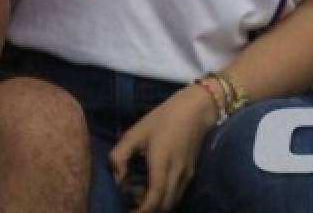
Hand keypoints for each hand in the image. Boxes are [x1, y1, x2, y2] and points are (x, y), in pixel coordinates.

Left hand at [109, 84, 218, 212]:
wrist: (196, 110)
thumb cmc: (163, 119)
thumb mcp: (136, 132)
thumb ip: (120, 155)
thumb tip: (116, 178)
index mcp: (162, 165)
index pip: (154, 200)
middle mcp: (177, 175)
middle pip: (164, 207)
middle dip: (147, 212)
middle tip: (130, 207)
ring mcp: (186, 176)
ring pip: (172, 203)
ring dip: (156, 207)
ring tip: (138, 199)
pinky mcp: (191, 174)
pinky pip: (177, 195)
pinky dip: (164, 199)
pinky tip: (151, 189)